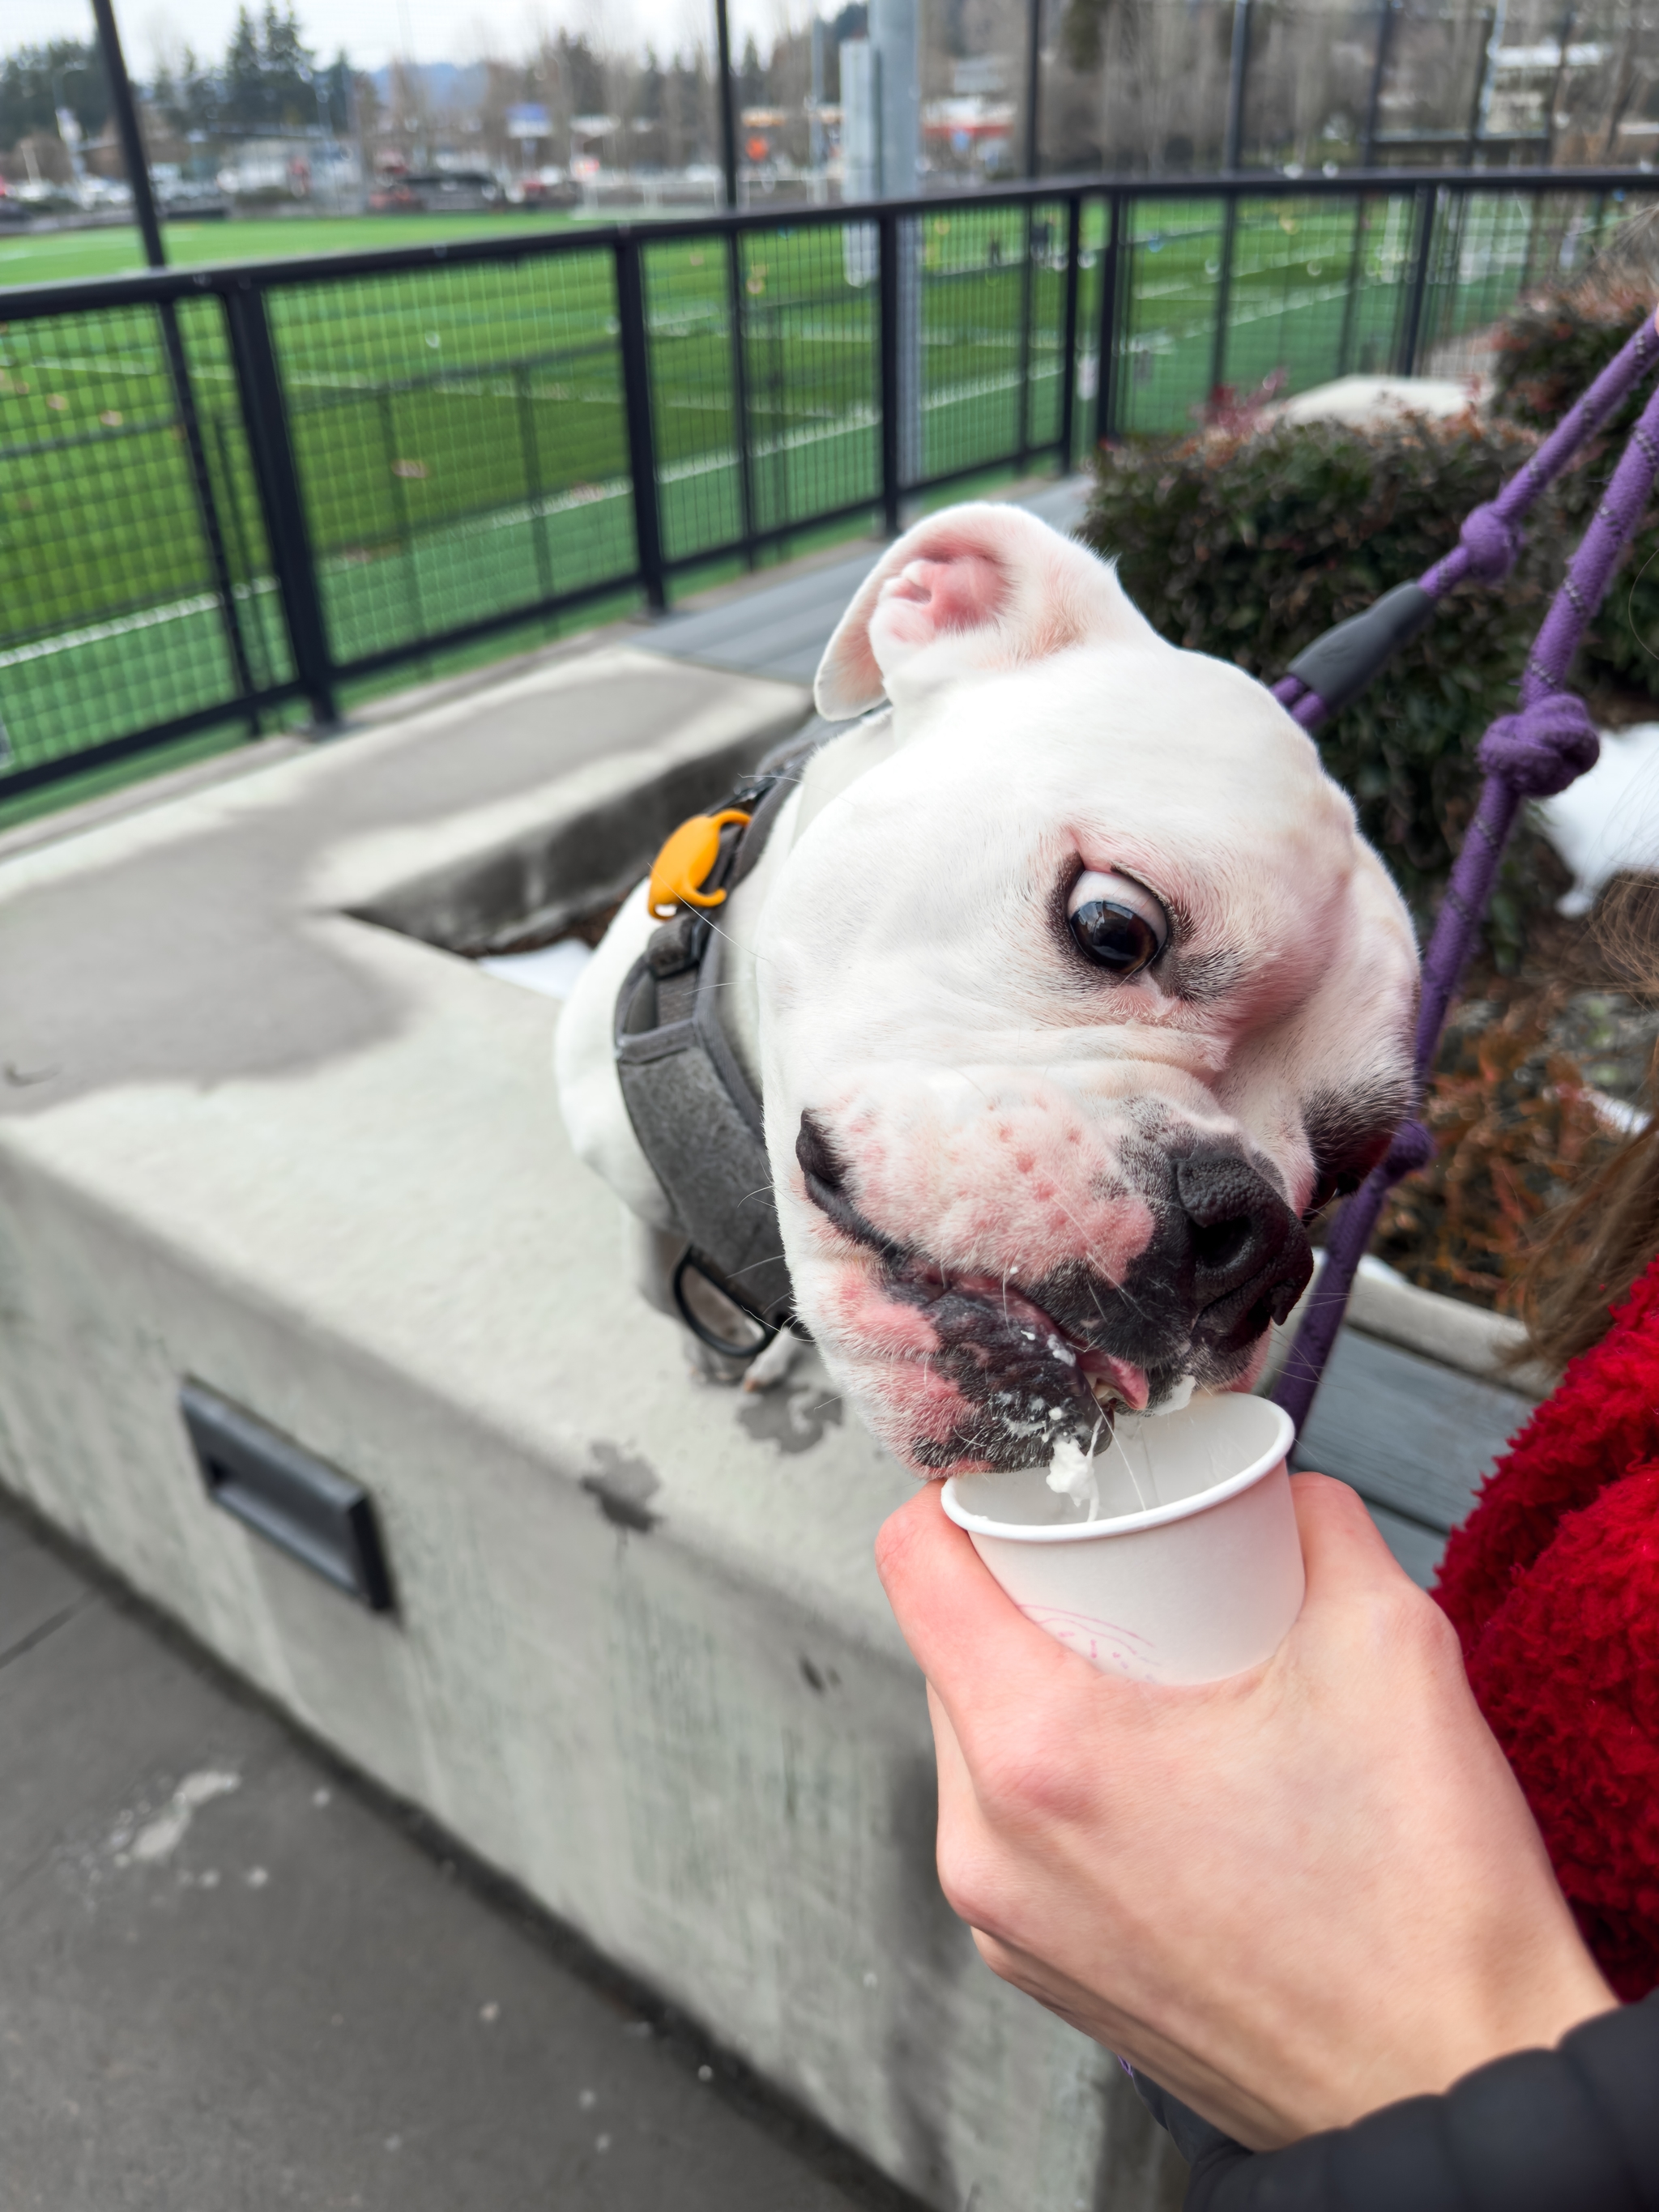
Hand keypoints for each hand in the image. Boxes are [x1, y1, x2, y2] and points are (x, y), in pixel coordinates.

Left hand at [875, 1472, 1614, 2149]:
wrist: (1451, 2088)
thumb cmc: (1417, 1913)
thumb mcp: (1388, 1644)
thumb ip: (1316, 1523)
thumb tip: (1276, 1491)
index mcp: (1042, 1754)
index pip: (913, 1561)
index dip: (961, 1491)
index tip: (1022, 1480)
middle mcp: (993, 1846)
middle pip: (948, 1647)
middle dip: (1029, 1590)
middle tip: (1127, 1571)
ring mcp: (1009, 1921)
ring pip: (981, 1737)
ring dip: (1050, 1683)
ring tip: (1160, 1674)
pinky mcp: (1042, 1966)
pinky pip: (1017, 1825)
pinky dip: (1070, 1776)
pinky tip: (1168, 1770)